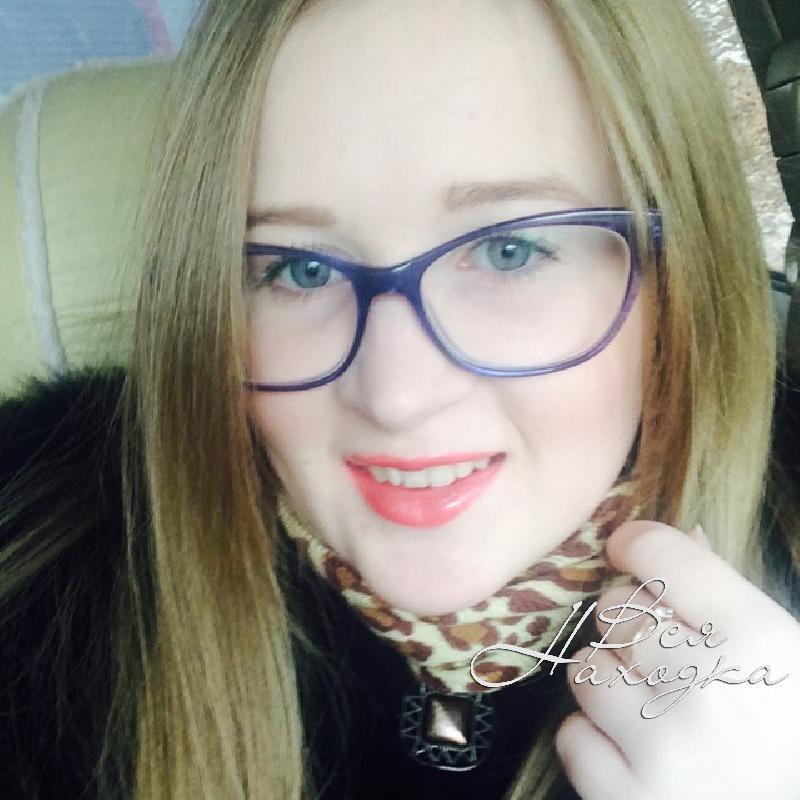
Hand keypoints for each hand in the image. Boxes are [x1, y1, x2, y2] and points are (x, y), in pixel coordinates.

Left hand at [554, 520, 799, 798]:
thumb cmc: (793, 731)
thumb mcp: (782, 654)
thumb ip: (725, 595)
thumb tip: (672, 536)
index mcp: (758, 641)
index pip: (661, 555)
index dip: (635, 546)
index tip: (628, 552)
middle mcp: (707, 688)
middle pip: (615, 610)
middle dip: (630, 625)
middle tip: (664, 657)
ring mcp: (663, 748)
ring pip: (586, 668)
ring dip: (608, 680)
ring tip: (651, 707)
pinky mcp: (629, 799)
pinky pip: (572, 735)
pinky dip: (594, 740)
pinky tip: (636, 752)